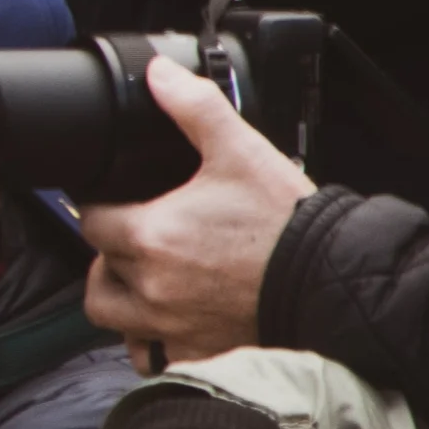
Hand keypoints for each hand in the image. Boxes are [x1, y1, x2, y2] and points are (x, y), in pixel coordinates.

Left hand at [79, 58, 314, 364]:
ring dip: (118, 296)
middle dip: (112, 250)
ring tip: (141, 277)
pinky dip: (149, 340)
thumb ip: (194, 109)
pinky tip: (167, 317)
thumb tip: (158, 75)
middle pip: (98, 267)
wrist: (338, 282)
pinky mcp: (196, 352)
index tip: (116, 202)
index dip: (101, 207)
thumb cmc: (291, 222)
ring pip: (111, 314)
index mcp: (151, 236)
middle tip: (137, 234)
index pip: (90, 220)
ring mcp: (171, 325)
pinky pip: (149, 354)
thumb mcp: (242, 152)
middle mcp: (151, 287)